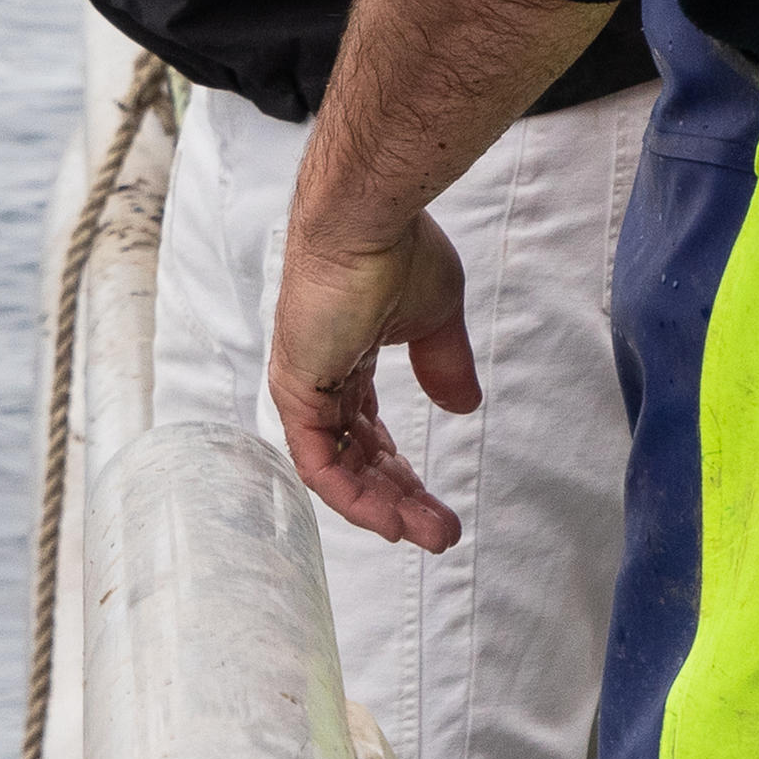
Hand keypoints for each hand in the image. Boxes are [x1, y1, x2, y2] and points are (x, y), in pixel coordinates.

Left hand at [269, 210, 480, 551]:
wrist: (368, 222)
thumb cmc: (397, 250)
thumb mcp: (436, 318)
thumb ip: (444, 364)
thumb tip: (463, 407)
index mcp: (349, 357)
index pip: (369, 433)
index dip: (402, 474)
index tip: (438, 506)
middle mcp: (321, 375)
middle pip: (357, 457)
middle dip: (400, 500)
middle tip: (440, 533)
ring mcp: (304, 384)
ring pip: (339, 468)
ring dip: (383, 508)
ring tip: (428, 535)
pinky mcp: (295, 390)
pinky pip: (318, 462)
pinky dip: (352, 496)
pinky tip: (389, 520)